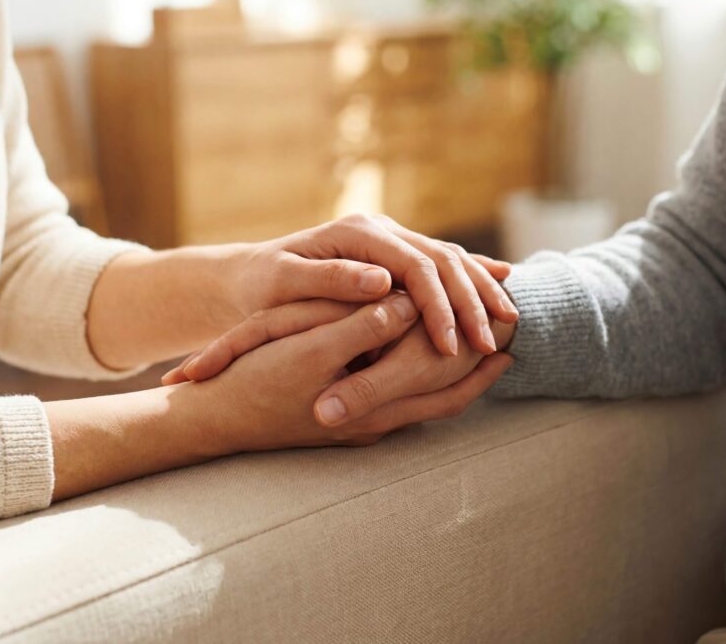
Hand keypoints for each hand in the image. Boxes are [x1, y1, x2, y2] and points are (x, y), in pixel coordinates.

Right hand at [170, 295, 513, 450]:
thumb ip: (364, 325)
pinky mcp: (344, 418)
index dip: (477, 357)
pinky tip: (421, 357)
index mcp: (373, 405)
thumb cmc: (256, 382)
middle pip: (445, 400)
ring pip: (424, 403)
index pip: (444, 385)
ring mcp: (360, 424)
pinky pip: (398, 400)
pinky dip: (422, 381)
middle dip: (478, 371)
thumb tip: (409, 302)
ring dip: (455, 378)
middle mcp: (375, 421)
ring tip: (483, 349)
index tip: (504, 325)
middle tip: (511, 340)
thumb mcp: (310, 347)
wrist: (215, 420)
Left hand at [227, 214, 516, 355]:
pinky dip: (474, 277)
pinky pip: (444, 264)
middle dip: (469, 303)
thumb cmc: (260, 285)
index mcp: (357, 233)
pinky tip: (503, 284)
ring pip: (450, 260)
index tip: (450, 345)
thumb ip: (330, 279)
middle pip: (441, 260)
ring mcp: (391, 241)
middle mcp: (380, 230)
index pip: (413, 265)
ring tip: (507, 326)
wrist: (249, 274)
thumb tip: (382, 282)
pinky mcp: (396, 256)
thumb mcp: (284, 283)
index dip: (436, 305)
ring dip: (480, 291)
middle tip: (488, 346)